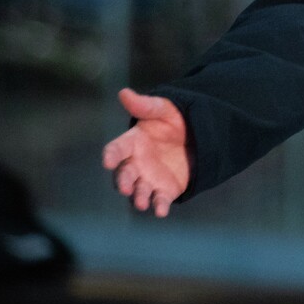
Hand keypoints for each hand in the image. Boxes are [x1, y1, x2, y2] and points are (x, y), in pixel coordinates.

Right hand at [101, 88, 189, 217]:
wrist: (196, 136)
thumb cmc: (173, 120)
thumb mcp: (163, 109)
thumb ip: (144, 105)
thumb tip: (124, 92)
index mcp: (132, 143)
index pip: (116, 149)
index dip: (111, 155)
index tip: (107, 160)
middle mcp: (135, 164)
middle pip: (124, 175)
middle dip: (123, 182)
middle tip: (126, 187)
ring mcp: (148, 178)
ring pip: (139, 191)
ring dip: (138, 197)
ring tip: (141, 202)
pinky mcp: (165, 189)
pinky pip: (159, 200)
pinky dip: (158, 206)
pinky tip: (161, 211)